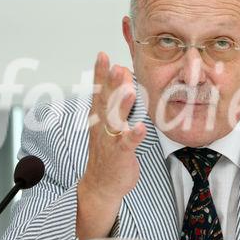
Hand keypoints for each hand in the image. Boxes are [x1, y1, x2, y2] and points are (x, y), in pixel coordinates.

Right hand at [80, 52, 146, 202]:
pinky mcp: (120, 155)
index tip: (102, 55)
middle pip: (105, 102)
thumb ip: (115, 97)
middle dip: (111, 85)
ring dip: (121, 106)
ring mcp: (110, 140)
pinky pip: (126, 144)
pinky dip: (133, 136)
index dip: (100, 74)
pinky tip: (141, 127)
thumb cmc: (108, 149)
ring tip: (129, 91)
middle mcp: (102, 126)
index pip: (98, 91)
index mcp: (99, 117)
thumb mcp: (110, 121)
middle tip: (116, 67)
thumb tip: (122, 73)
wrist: (101, 184)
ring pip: (115, 121)